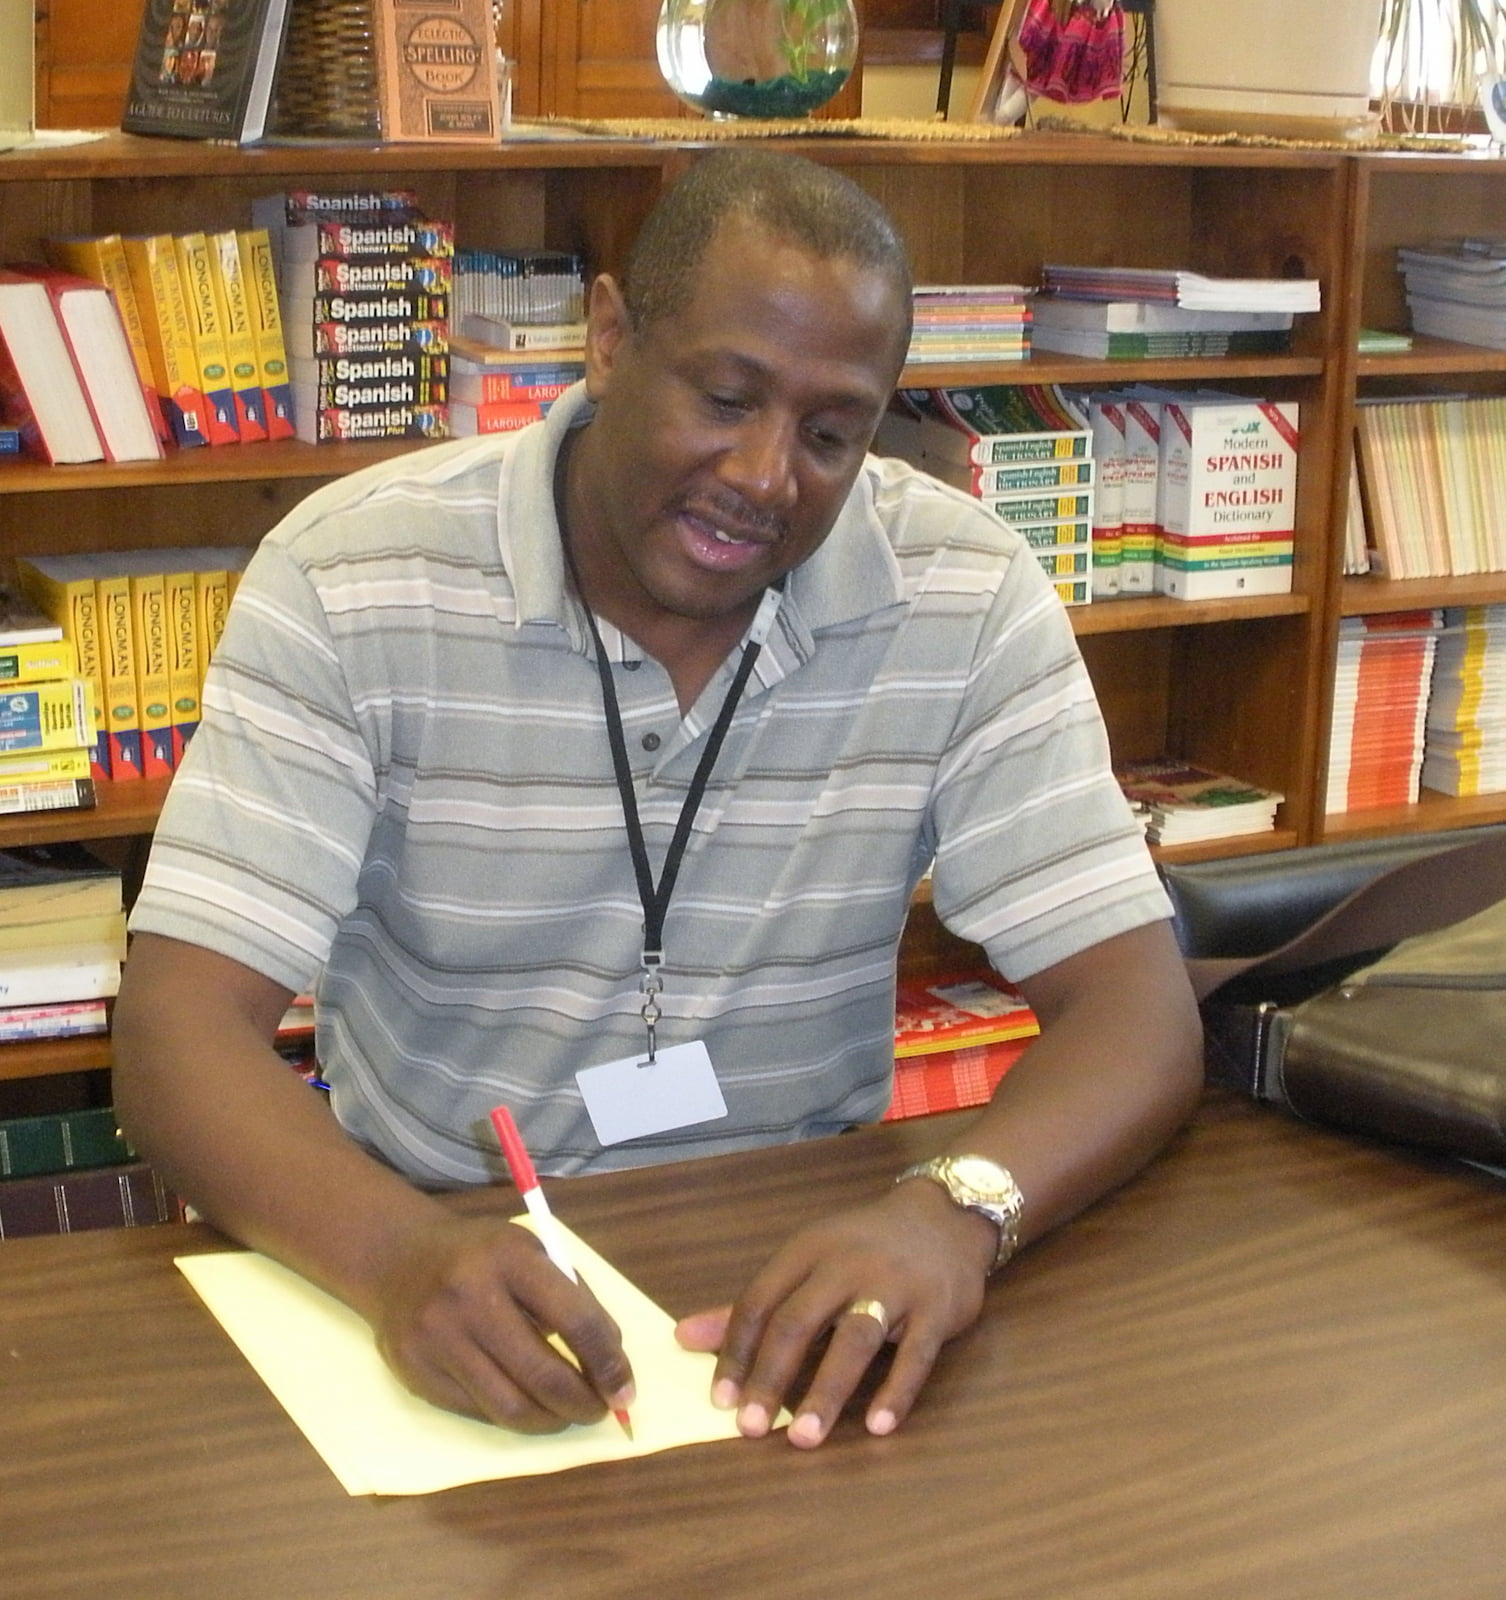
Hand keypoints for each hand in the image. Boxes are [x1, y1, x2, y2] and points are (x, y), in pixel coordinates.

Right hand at [369, 1213, 635, 1432]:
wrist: (398, 1260)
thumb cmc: (483, 1255)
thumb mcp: (532, 1251)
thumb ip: (573, 1297)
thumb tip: (610, 1362)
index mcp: (511, 1258)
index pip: (575, 1320)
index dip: (608, 1362)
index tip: (624, 1388)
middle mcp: (470, 1297)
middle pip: (542, 1374)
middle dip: (583, 1402)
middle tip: (600, 1410)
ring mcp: (438, 1339)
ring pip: (509, 1407)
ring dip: (550, 1420)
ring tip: (567, 1413)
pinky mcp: (416, 1372)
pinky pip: (478, 1412)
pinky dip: (512, 1416)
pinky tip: (526, 1405)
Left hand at [674, 1178, 995, 1447]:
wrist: (945, 1217)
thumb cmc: (864, 1247)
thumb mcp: (807, 1262)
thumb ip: (754, 1306)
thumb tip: (684, 1338)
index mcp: (807, 1251)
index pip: (760, 1301)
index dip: (737, 1351)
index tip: (720, 1401)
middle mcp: (847, 1264)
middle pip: (799, 1321)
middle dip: (771, 1377)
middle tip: (748, 1427)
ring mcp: (895, 1284)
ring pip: (854, 1339)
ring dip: (826, 1391)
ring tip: (802, 1437)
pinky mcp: (937, 1308)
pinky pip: (916, 1354)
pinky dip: (896, 1391)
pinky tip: (877, 1426)